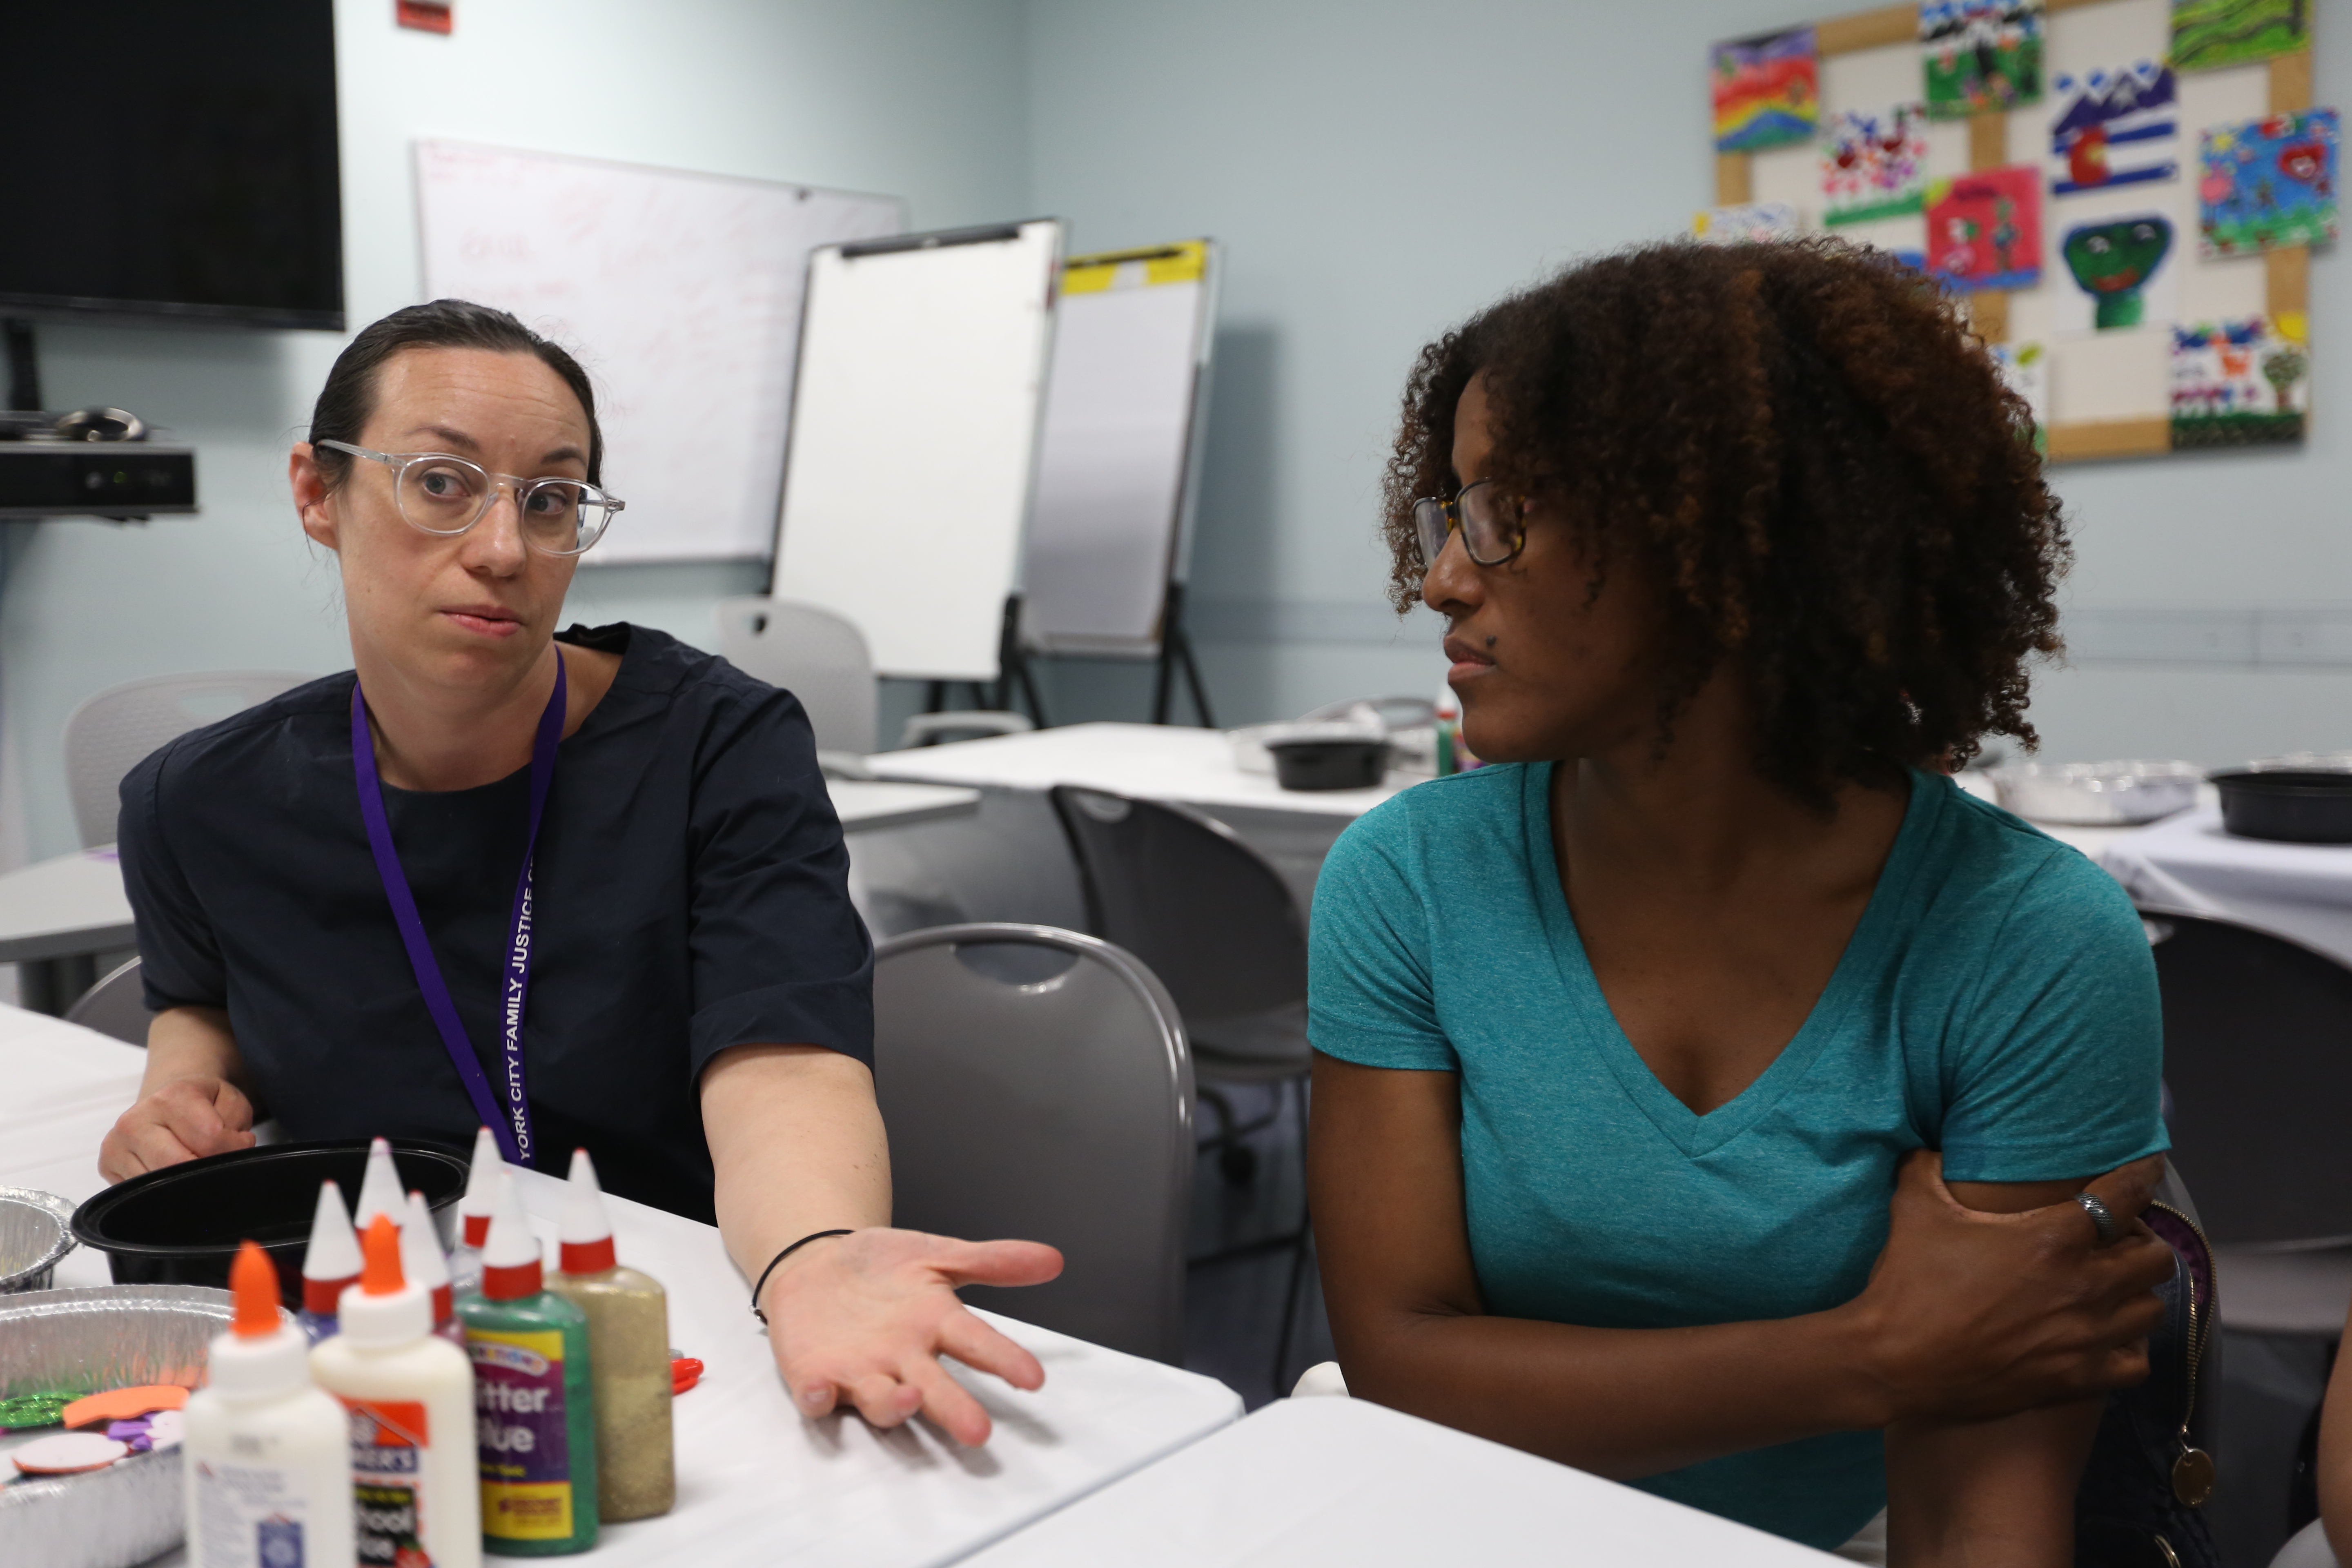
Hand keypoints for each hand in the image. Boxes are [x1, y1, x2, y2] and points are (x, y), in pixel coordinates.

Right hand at [98, 1076, 256, 1182]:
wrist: (166, 1104)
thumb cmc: (202, 1105)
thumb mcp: (230, 1101)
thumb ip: (235, 1121)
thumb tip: (231, 1150)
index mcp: (170, 1098)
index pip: (209, 1138)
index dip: (233, 1147)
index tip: (241, 1143)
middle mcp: (135, 1120)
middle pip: (179, 1165)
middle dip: (207, 1170)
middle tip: (218, 1162)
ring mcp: (116, 1145)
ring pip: (158, 1184)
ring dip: (184, 1182)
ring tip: (194, 1164)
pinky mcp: (107, 1166)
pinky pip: (140, 1194)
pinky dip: (164, 1191)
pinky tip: (173, 1174)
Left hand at [759, 1227, 1063, 1444]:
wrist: (816, 1263)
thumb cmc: (880, 1268)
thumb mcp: (936, 1253)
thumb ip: (991, 1260)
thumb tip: (1052, 1259)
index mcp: (935, 1325)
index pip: (978, 1344)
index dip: (1005, 1360)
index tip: (1033, 1378)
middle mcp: (902, 1359)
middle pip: (935, 1389)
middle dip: (955, 1410)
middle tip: (979, 1431)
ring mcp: (860, 1372)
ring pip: (880, 1400)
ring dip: (893, 1404)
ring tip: (909, 1398)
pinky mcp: (815, 1376)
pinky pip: (816, 1396)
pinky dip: (818, 1397)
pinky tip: (821, 1392)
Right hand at [1848, 1151, 2172, 1423]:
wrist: (1896, 1364)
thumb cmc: (1908, 1282)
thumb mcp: (1913, 1207)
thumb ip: (1929, 1166)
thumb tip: (1936, 1148)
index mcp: (2053, 1239)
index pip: (2123, 1196)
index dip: (2141, 1174)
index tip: (2147, 1166)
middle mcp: (2084, 1287)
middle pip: (2156, 1257)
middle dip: (2141, 1241)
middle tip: (2116, 1238)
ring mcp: (2086, 1339)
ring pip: (2151, 1309)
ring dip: (2136, 1293)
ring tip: (2112, 1287)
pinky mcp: (2079, 1380)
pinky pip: (2137, 1363)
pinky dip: (2129, 1347)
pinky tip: (2105, 1336)